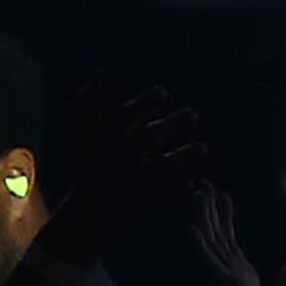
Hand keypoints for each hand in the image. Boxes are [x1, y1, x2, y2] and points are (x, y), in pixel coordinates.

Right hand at [48, 79, 210, 239]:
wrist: (87, 213)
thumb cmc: (89, 166)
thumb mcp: (85, 134)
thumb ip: (90, 102)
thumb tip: (97, 71)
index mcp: (109, 135)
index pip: (129, 112)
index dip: (150, 99)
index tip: (162, 94)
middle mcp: (123, 154)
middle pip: (154, 135)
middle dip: (178, 122)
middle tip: (192, 116)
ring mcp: (136, 178)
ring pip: (170, 164)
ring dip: (188, 154)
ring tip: (201, 149)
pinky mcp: (147, 200)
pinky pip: (174, 192)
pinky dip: (184, 187)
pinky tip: (192, 180)